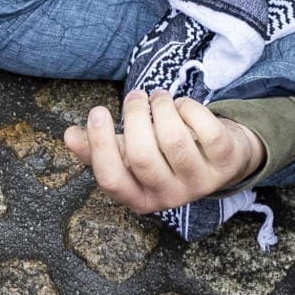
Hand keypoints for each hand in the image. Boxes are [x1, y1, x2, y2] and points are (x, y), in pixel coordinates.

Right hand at [64, 89, 265, 212]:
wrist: (221, 158)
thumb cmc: (167, 155)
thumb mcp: (132, 155)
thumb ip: (100, 148)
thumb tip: (69, 136)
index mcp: (140, 198)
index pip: (111, 180)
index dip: (100, 145)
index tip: (97, 111)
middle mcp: (169, 197)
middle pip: (142, 157)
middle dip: (135, 117)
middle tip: (134, 96)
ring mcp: (200, 182)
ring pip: (174, 141)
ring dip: (162, 107)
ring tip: (158, 96)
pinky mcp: (225, 162)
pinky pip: (205, 130)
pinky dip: (189, 108)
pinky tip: (182, 105)